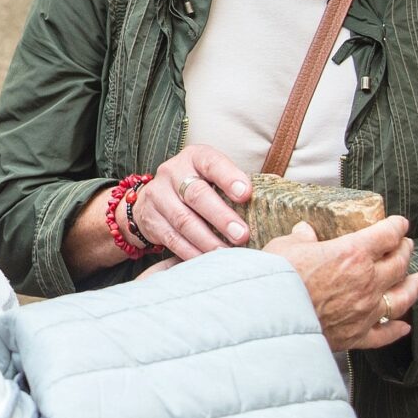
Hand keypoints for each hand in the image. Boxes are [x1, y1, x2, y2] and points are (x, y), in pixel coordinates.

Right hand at [130, 144, 253, 259]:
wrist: (153, 198)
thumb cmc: (196, 187)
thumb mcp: (211, 176)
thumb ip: (232, 186)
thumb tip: (267, 206)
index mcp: (194, 157)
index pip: (212, 163)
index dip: (229, 178)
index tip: (246, 195)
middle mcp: (173, 172)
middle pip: (196, 194)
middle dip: (221, 217)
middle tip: (242, 235)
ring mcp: (158, 195)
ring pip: (183, 220)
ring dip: (207, 240)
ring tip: (227, 252)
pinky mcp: (150, 219)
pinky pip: (172, 238)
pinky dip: (191, 252)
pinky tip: (207, 260)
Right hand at [265, 216, 417, 353]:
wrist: (268, 317)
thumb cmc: (275, 278)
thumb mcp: (285, 246)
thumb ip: (301, 238)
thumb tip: (304, 232)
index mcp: (352, 253)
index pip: (386, 235)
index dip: (397, 227)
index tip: (400, 224)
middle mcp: (367, 281)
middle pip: (399, 264)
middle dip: (405, 251)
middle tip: (407, 246)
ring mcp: (365, 310)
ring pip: (401, 298)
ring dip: (414, 287)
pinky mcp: (357, 335)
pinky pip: (385, 334)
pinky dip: (397, 330)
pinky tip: (404, 327)